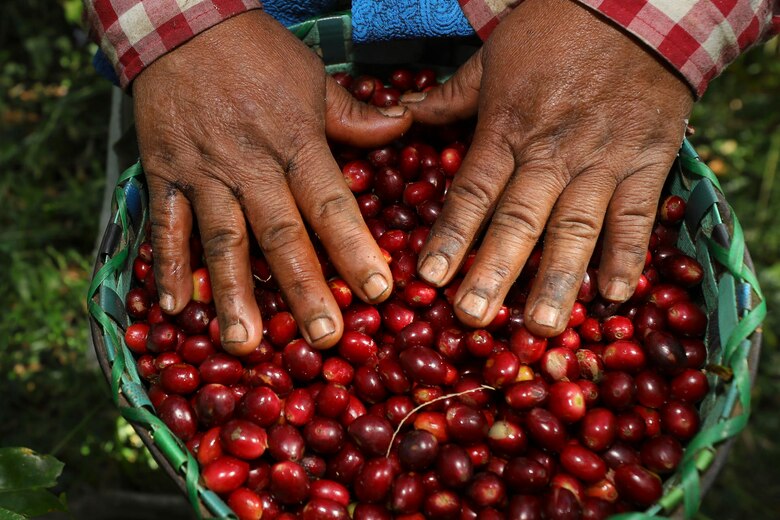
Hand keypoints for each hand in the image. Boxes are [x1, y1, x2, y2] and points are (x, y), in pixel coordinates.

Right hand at [133, 11, 411, 353]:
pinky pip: (166, 225)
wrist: (183, 24)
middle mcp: (251, 166)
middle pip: (281, 235)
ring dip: (233, 293)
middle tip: (322, 338)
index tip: (378, 290)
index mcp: (296, 143)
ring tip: (245, 342)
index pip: (331, 204)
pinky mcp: (165, 174)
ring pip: (222, 240)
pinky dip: (168, 265)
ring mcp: (205, 173)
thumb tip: (405, 124)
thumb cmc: (256, 53)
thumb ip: (354, 115)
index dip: (354, 249)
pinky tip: (174, 307)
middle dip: (303, 289)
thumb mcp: (313, 78)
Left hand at [403, 0, 692, 336]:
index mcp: (507, 128)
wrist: (637, 5)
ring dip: (559, 279)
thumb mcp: (494, 57)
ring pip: (576, 227)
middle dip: (495, 271)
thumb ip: (451, 96)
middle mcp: (551, 152)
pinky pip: (637, 214)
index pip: (473, 192)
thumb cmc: (556, 30)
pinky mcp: (647, 162)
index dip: (450, 237)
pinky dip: (629, 254)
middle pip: (519, 220)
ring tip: (541, 325)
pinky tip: (618, 296)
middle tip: (474, 316)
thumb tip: (403, 112)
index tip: (430, 279)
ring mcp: (601, 160)